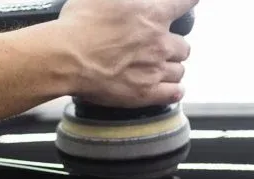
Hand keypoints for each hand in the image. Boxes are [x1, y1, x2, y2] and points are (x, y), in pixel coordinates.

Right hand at [56, 0, 197, 106]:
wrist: (65, 58)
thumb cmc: (78, 25)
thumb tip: (124, 0)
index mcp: (153, 13)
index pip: (187, 2)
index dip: (188, 2)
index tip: (186, 4)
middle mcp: (160, 42)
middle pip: (184, 45)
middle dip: (172, 46)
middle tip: (158, 47)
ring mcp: (154, 70)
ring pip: (179, 70)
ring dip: (171, 68)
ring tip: (158, 69)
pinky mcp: (144, 93)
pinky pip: (173, 93)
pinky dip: (173, 91)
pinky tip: (169, 89)